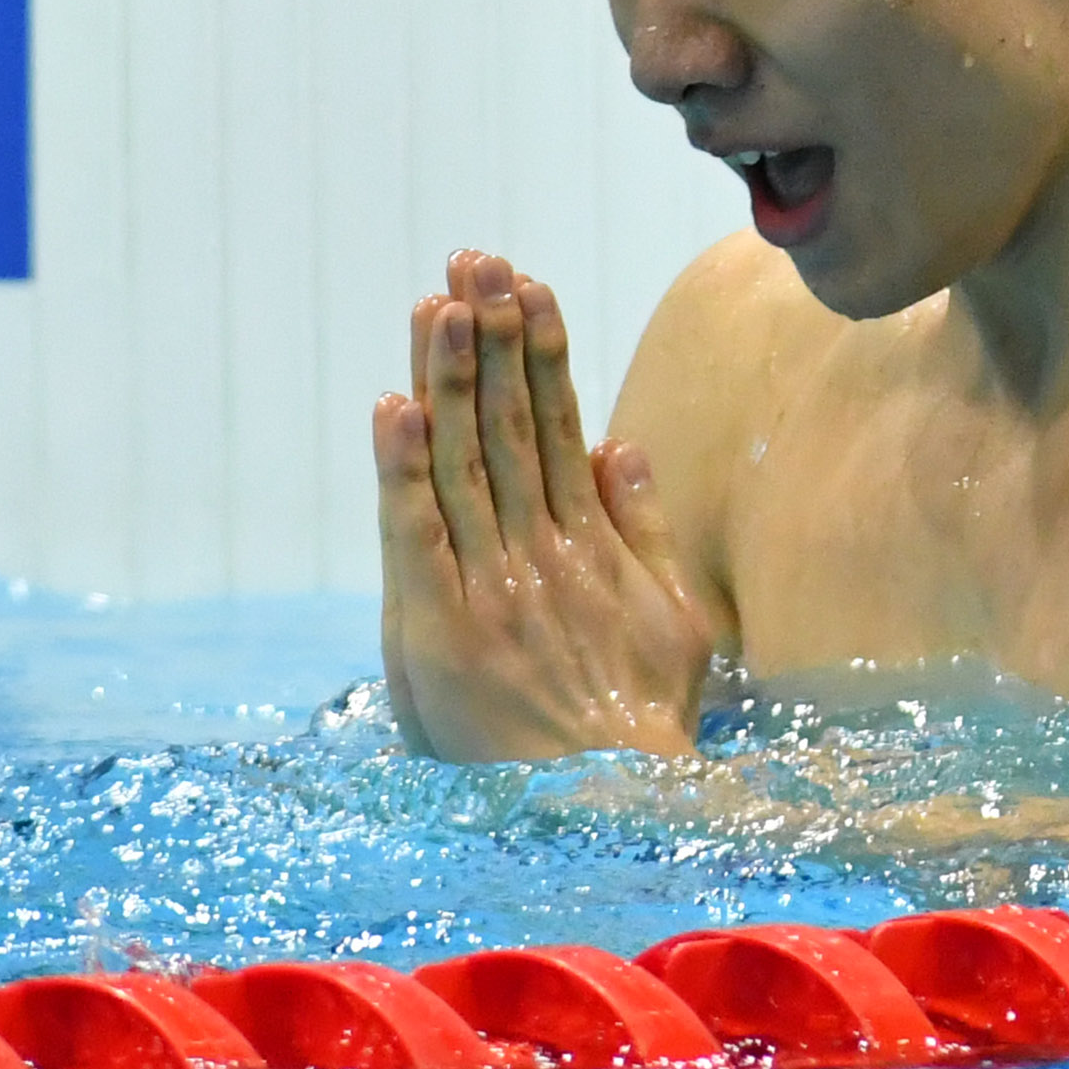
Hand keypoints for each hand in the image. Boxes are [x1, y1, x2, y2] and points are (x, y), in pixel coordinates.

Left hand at [371, 249, 717, 758]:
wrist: (610, 807)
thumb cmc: (644, 726)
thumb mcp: (674, 621)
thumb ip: (645, 529)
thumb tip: (623, 444)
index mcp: (590, 543)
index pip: (557, 423)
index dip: (541, 350)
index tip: (527, 285)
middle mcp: (539, 551)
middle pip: (507, 423)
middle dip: (490, 337)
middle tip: (474, 261)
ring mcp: (491, 586)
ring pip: (463, 459)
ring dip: (448, 375)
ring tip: (438, 301)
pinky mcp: (441, 627)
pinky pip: (417, 531)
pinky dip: (402, 467)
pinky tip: (393, 405)